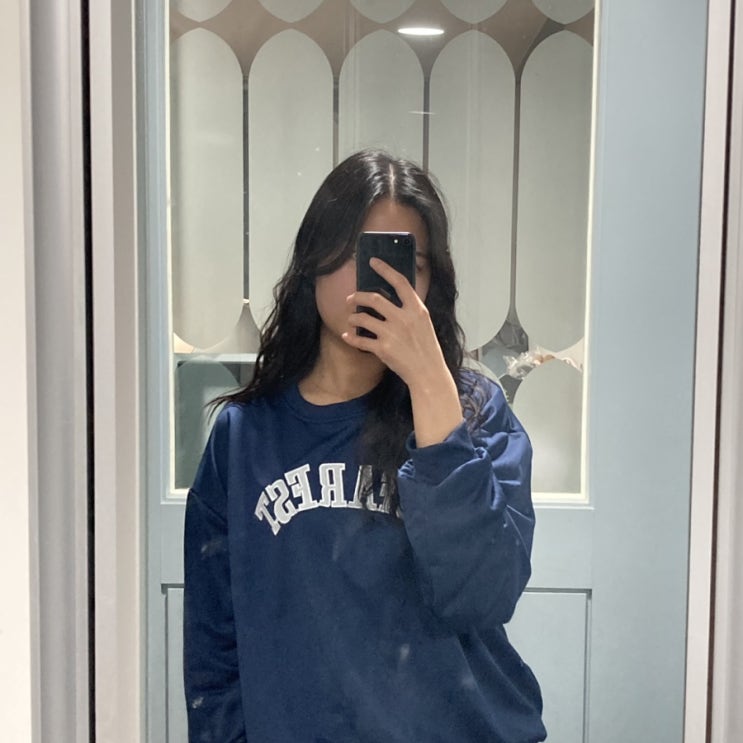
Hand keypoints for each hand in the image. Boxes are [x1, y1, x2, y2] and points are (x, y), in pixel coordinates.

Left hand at [342, 258, 462, 445]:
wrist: (428, 373)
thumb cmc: (426, 348)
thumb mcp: (424, 324)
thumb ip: (409, 310)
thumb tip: (390, 299)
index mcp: (417, 309)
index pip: (400, 282)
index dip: (385, 269)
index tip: (373, 261)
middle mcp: (403, 318)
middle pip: (373, 298)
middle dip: (357, 296)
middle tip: (350, 298)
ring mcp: (392, 333)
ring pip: (362, 318)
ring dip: (352, 317)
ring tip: (350, 319)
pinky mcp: (382, 349)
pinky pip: (360, 339)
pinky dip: (351, 337)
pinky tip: (347, 336)